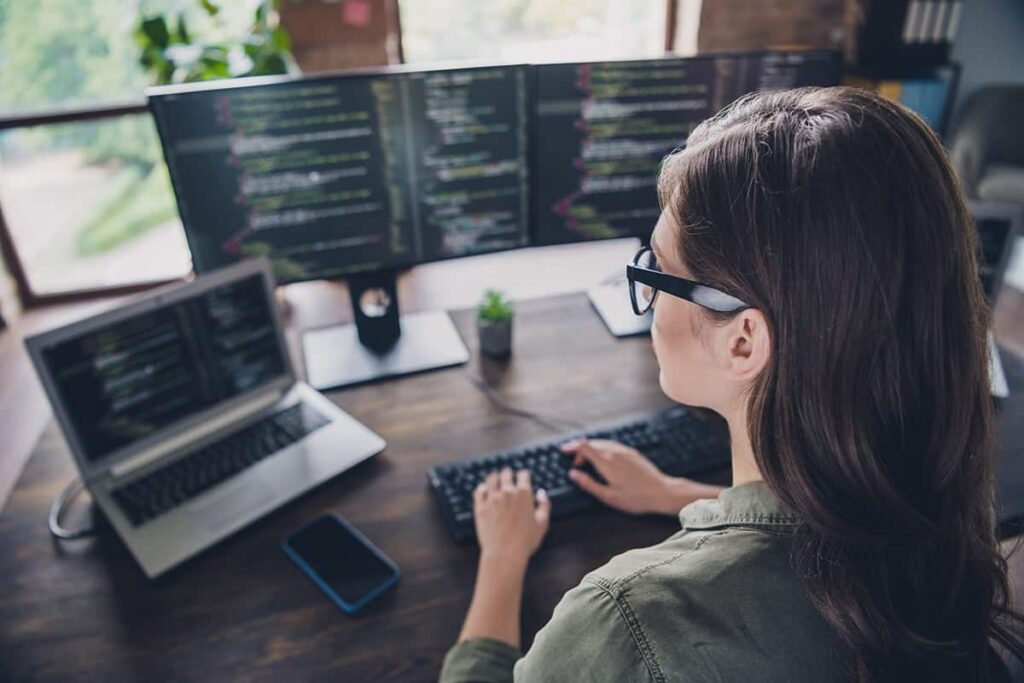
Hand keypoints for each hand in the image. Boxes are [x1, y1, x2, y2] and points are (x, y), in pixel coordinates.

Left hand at [474, 468, 550, 564]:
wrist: (504, 554)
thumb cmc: (525, 541)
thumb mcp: (542, 523)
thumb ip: (544, 505)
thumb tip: (541, 493)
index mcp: (524, 494)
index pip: (523, 474)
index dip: (524, 475)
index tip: (523, 477)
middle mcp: (507, 492)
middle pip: (506, 473)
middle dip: (508, 474)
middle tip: (508, 476)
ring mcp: (492, 499)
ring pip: (491, 478)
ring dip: (495, 478)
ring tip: (496, 480)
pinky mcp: (480, 507)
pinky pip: (479, 491)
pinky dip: (482, 488)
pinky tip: (485, 490)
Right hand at [562, 439, 722, 514]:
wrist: (662, 492)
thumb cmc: (636, 498)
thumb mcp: (608, 496)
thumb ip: (589, 484)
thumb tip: (573, 474)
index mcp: (607, 463)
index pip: (585, 447)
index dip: (572, 447)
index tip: (564, 451)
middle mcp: (615, 453)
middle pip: (592, 443)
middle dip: (580, 449)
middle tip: (574, 460)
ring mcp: (625, 451)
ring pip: (602, 443)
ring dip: (591, 448)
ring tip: (586, 459)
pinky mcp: (632, 453)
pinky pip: (612, 445)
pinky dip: (602, 447)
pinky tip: (603, 457)